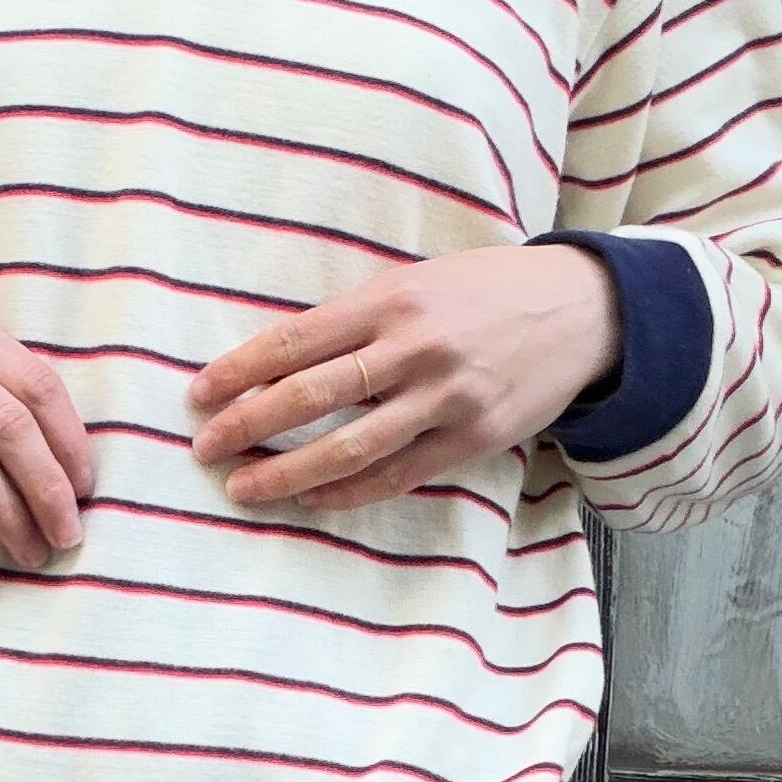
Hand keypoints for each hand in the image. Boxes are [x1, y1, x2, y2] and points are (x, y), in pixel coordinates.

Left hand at [190, 245, 617, 510]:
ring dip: (288, 473)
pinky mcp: (473, 439)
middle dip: (248, 424)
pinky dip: (348, 492)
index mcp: (394, 299)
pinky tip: (312, 500)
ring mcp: (446, 399)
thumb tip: (281, 359)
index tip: (199, 394)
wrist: (582, 311)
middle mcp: (416, 348)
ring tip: (245, 488)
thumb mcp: (419, 281)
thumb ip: (359, 318)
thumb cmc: (486, 291)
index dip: (240, 370)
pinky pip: (397, 475)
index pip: (297, 339)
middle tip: (204, 447)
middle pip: (313, 394)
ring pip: (350, 446)